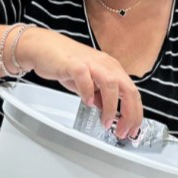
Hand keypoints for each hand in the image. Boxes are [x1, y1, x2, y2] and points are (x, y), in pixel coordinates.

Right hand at [16, 28, 141, 139]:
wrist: (43, 47)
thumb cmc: (65, 62)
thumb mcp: (88, 81)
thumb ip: (98, 95)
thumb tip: (106, 110)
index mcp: (111, 69)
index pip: (131, 92)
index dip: (135, 113)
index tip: (131, 129)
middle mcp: (105, 65)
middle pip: (127, 89)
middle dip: (129, 114)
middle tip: (122, 131)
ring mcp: (91, 63)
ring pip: (111, 84)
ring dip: (111, 107)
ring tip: (105, 122)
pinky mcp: (74, 63)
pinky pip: (85, 77)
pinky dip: (88, 92)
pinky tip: (87, 103)